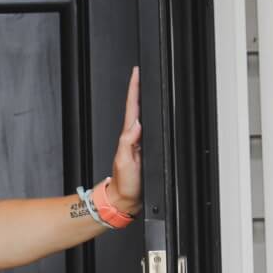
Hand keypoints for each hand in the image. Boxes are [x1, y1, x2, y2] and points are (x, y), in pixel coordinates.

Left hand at [108, 66, 141, 216]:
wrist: (124, 200)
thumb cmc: (125, 185)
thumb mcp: (126, 163)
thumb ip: (129, 143)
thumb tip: (136, 124)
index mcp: (128, 137)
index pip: (132, 108)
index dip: (134, 90)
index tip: (136, 74)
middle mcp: (131, 137)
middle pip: (135, 108)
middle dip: (137, 89)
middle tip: (140, 72)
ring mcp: (136, 143)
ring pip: (140, 116)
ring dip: (141, 101)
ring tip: (144, 84)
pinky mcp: (141, 150)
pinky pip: (145, 128)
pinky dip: (147, 117)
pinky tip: (148, 112)